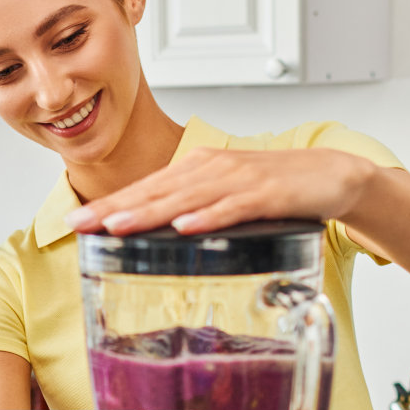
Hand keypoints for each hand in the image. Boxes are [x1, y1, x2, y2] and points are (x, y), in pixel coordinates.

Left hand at [66, 147, 371, 234]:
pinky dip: (209, 217)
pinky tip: (186, 227)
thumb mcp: (228, 199)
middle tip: (78, 223)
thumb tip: (159, 240)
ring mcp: (239, 179)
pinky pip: (233, 207)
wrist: (334, 175)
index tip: (74, 221)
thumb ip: (196, 214)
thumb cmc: (279, 190)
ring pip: (185, 198)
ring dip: (149, 212)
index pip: (144, 189)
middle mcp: (211, 169)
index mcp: (197, 171)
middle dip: (113, 208)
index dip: (107, 204)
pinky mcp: (268, 193)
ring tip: (116, 226)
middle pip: (154, 191)